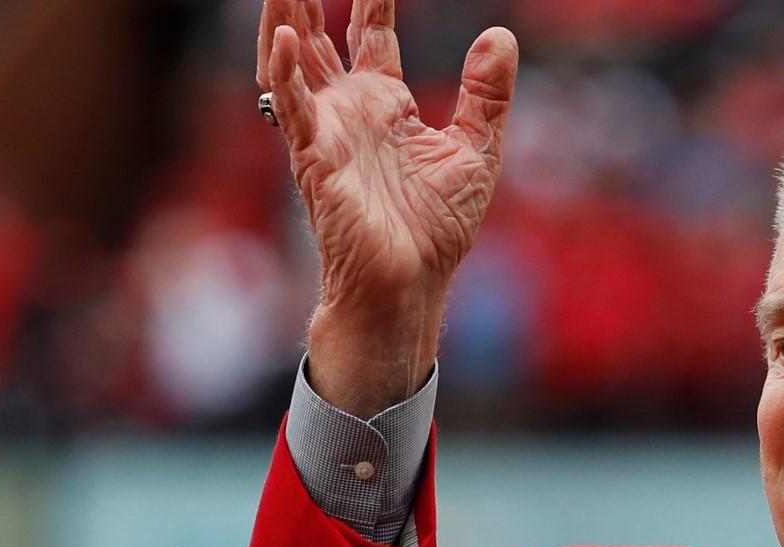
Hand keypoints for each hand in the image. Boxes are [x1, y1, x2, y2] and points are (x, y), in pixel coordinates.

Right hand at [257, 0, 517, 415]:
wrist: (411, 282)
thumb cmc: (437, 228)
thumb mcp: (478, 151)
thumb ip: (488, 94)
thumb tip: (501, 34)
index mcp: (386, 105)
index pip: (371, 34)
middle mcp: (350, 111)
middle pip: (320, 37)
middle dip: (308, 0)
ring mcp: (327, 130)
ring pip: (292, 60)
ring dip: (284, 18)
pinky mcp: (314, 157)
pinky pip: (291, 107)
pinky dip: (284, 71)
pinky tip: (283, 35)